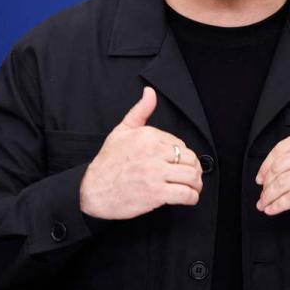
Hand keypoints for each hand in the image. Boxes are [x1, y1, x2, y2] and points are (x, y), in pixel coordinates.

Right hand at [79, 86, 202, 219]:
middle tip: (190, 176)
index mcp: (148, 136)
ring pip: (191, 176)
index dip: (182, 155)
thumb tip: (150, 92)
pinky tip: (188, 197)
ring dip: (196, 184)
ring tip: (192, 188)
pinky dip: (192, 197)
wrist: (94, 190)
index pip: (180, 144)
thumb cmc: (107, 162)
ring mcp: (156, 174)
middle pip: (190, 159)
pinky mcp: (157, 193)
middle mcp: (154, 152)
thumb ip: (140, 111)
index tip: (178, 163)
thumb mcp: (122, 130)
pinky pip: (186, 194)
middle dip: (193, 169)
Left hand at [254, 78, 289, 218]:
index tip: (261, 176)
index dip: (266, 165)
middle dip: (267, 183)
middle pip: (279, 167)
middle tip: (262, 192)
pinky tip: (273, 209)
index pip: (280, 149)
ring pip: (283, 183)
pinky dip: (279, 205)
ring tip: (264, 203)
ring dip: (269, 196)